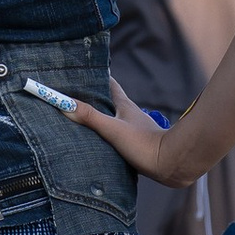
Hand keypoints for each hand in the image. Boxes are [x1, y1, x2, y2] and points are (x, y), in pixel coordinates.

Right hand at [60, 84, 181, 182]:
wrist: (171, 163)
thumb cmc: (144, 143)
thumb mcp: (113, 129)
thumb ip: (90, 117)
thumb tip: (63, 103)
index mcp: (124, 105)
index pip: (110, 84)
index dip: (98, 76)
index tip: (84, 71)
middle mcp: (130, 114)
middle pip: (110, 101)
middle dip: (95, 97)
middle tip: (76, 95)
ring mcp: (135, 129)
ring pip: (115, 117)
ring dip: (101, 116)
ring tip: (84, 118)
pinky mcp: (137, 144)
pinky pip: (118, 134)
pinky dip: (107, 133)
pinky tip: (100, 141)